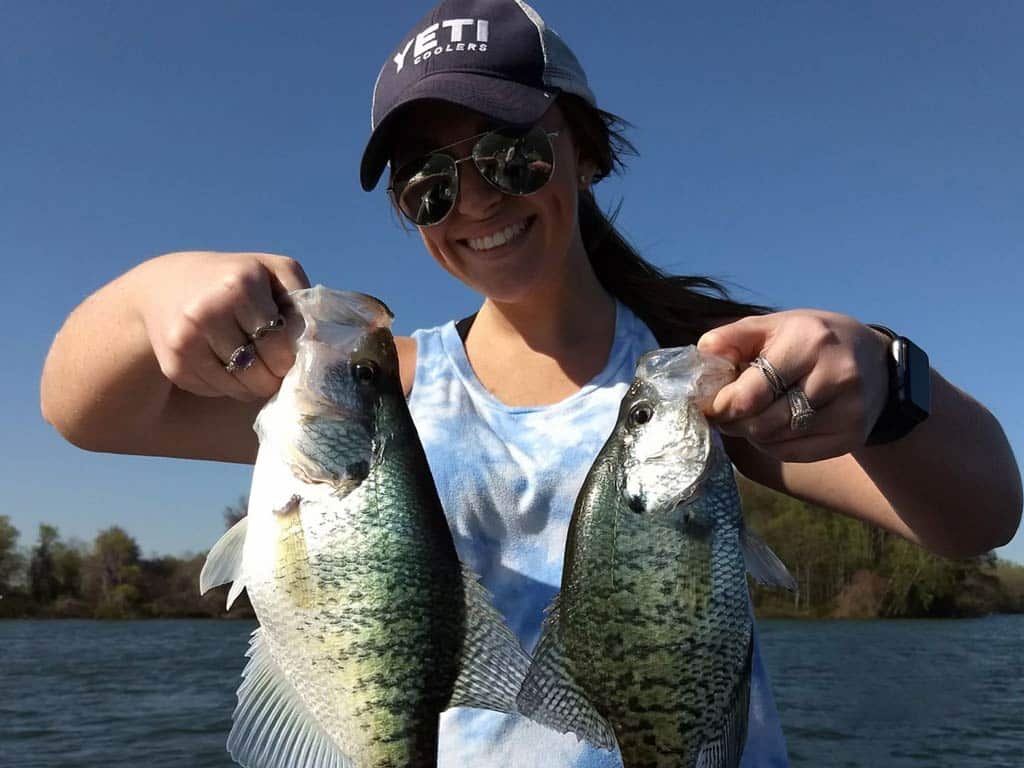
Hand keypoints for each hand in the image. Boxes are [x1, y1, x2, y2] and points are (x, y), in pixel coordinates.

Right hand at [134, 251, 309, 400]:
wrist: (164, 285)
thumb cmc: (235, 279)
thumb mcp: (273, 271)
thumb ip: (301, 300)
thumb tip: (318, 343)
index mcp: (239, 285)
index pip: (281, 345)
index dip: (292, 355)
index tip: (291, 351)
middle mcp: (208, 312)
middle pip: (262, 372)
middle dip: (275, 374)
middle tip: (275, 363)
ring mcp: (186, 341)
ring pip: (242, 388)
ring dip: (256, 384)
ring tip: (255, 364)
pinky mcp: (174, 365)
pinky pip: (219, 391)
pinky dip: (230, 386)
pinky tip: (227, 363)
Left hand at [696, 310, 890, 462]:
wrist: (875, 360)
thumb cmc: (811, 340)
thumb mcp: (774, 326)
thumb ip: (734, 337)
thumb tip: (703, 352)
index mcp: (809, 343)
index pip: (751, 393)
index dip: (722, 406)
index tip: (711, 405)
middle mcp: (835, 377)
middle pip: (763, 423)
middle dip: (735, 422)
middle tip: (725, 415)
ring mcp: (849, 410)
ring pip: (777, 441)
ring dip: (753, 433)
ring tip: (751, 416)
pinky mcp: (853, 436)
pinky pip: (796, 454)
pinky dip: (774, 445)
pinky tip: (774, 428)